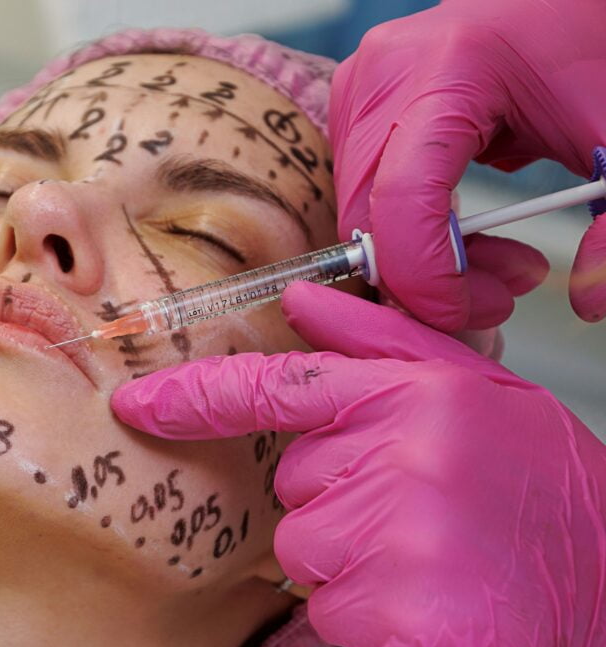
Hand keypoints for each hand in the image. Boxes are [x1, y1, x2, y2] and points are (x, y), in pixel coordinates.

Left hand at [111, 282, 605, 646]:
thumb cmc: (542, 494)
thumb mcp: (478, 395)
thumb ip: (380, 343)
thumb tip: (303, 300)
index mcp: (411, 395)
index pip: (275, 387)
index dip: (192, 396)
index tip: (135, 403)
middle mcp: (395, 456)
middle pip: (293, 482)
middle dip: (338, 499)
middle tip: (420, 511)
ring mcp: (391, 535)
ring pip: (305, 549)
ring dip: (353, 560)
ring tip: (432, 557)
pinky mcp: (390, 611)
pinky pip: (328, 609)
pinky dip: (368, 615)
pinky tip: (431, 600)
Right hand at [330, 0, 605, 329]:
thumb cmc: (590, 48)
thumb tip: (590, 303)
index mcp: (451, 69)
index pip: (405, 198)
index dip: (428, 277)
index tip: (474, 310)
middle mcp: (385, 73)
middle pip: (368, 218)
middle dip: (426, 276)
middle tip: (501, 289)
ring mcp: (359, 84)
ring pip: (357, 214)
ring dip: (415, 257)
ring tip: (491, 252)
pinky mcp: (353, 99)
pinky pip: (358, 192)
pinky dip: (402, 228)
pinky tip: (456, 224)